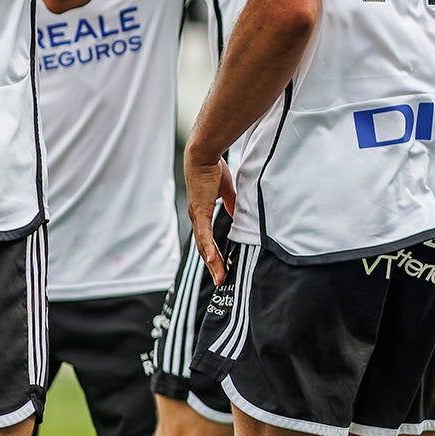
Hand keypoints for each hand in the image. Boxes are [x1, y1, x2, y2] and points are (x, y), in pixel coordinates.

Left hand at [185, 147, 236, 282]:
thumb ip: (231, 203)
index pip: (207, 239)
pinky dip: (209, 248)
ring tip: (220, 277)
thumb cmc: (212, 168)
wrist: (203, 155)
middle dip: (213, 266)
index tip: (220, 266)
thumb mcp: (225, 190)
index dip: (213, 254)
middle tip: (221, 280)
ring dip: (212, 263)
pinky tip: (214, 260)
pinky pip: (205, 234)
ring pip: (204, 246)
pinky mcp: (200, 211)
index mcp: (201, 213)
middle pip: (204, 248)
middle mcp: (197, 218)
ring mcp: (197, 216)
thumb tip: (238, 213)